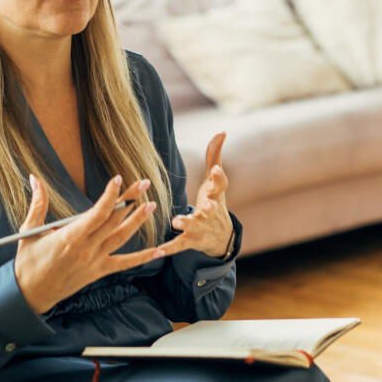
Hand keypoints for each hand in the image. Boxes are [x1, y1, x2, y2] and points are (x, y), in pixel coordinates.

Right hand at [13, 173, 159, 313]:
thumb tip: (34, 177)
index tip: (118, 179)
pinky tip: (160, 251)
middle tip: (144, 183)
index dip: (110, 195)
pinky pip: (124, 264)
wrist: (30, 295)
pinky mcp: (98, 272)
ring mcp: (95, 261)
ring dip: (138, 221)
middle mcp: (86, 248)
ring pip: (122, 238)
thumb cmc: (28, 262)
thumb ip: (37, 203)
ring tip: (152, 205)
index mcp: (70, 237)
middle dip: (130, 200)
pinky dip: (143, 257)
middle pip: (113, 220)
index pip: (97, 213)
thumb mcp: (30, 231)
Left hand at [153, 132, 233, 259]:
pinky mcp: (190, 241)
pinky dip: (170, 248)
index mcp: (216, 196)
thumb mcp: (216, 181)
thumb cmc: (214, 201)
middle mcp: (211, 213)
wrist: (220, 238)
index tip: (217, 170)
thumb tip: (222, 131)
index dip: (219, 177)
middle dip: (209, 208)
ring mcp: (201, 228)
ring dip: (185, 223)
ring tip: (176, 221)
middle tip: (204, 206)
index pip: (220, 186)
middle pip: (211, 210)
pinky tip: (158, 250)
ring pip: (193, 227)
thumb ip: (215, 156)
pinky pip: (179, 245)